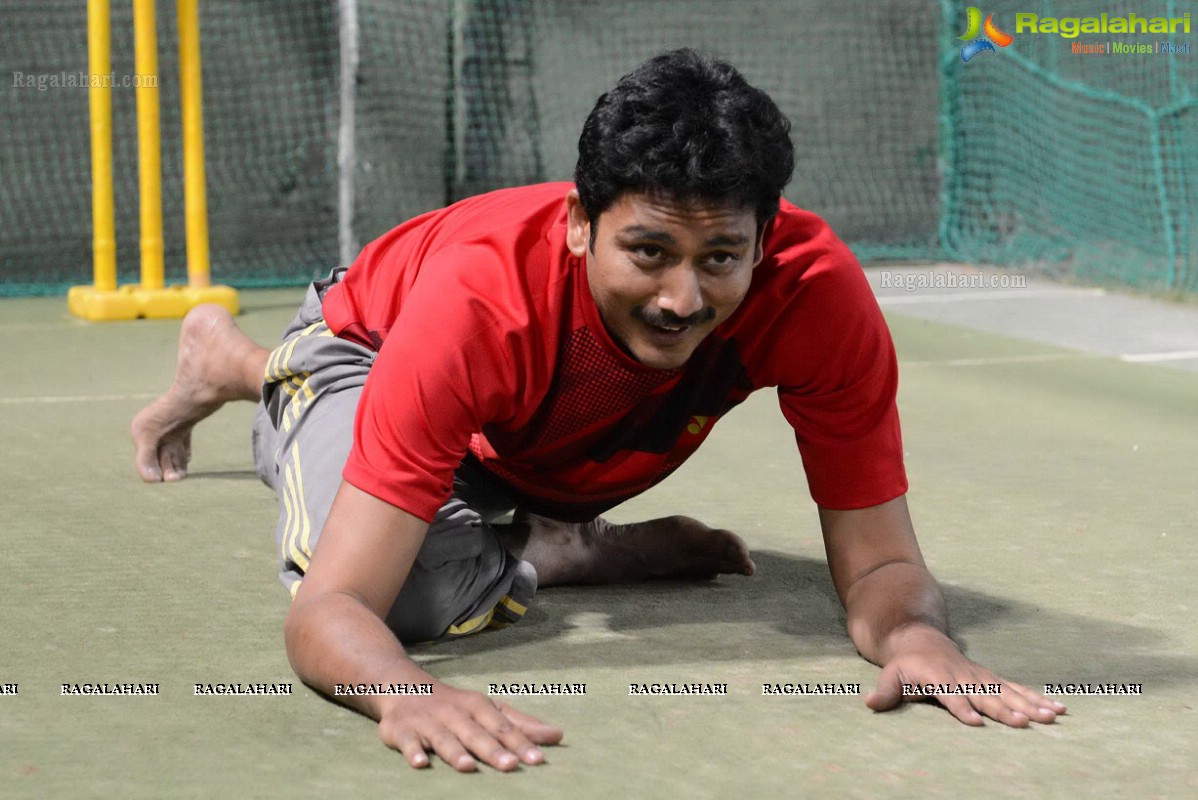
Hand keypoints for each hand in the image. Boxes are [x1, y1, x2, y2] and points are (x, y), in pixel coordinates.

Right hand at [377, 685, 562, 771]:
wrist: (404, 686)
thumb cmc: (456, 707)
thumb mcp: (489, 710)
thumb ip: (521, 725)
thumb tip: (557, 736)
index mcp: (478, 707)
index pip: (503, 726)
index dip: (520, 743)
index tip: (538, 759)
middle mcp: (455, 713)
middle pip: (476, 733)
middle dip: (493, 749)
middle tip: (511, 766)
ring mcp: (428, 722)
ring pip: (444, 738)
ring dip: (455, 752)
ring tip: (468, 767)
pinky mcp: (402, 730)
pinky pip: (407, 741)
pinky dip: (412, 751)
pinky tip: (419, 763)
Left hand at [865, 626, 1066, 726]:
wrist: (922, 640)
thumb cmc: (906, 664)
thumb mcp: (891, 674)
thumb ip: (885, 690)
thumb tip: (870, 703)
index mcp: (939, 678)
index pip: (951, 696)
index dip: (961, 708)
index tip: (974, 722)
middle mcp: (964, 678)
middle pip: (986, 696)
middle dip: (1005, 710)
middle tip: (1024, 723)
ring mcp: (981, 678)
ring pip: (1009, 692)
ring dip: (1031, 705)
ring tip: (1052, 717)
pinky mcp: (993, 679)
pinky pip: (1018, 689)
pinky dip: (1038, 699)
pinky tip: (1059, 709)